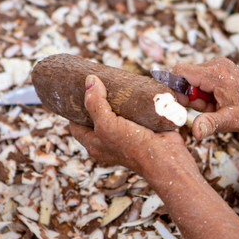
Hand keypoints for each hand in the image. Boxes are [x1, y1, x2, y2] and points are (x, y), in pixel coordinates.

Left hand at [69, 75, 194, 178]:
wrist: (165, 158)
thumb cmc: (132, 147)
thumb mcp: (106, 125)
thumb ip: (95, 103)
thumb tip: (90, 80)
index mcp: (94, 143)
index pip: (76, 125)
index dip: (72, 110)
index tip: (74, 92)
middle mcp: (108, 141)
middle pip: (96, 117)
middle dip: (95, 100)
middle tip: (96, 82)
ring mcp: (125, 135)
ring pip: (115, 113)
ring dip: (116, 100)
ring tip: (114, 81)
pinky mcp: (142, 129)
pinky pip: (133, 113)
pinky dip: (133, 102)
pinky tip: (133, 89)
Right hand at [173, 58, 238, 139]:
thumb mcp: (232, 121)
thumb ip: (211, 124)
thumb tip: (195, 132)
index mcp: (215, 73)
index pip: (180, 71)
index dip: (175, 88)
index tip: (182, 105)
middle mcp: (216, 64)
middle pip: (186, 77)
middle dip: (189, 96)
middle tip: (207, 109)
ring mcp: (220, 65)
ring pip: (194, 79)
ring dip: (198, 96)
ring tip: (215, 107)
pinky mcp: (222, 70)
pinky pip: (204, 80)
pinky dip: (206, 93)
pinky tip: (218, 103)